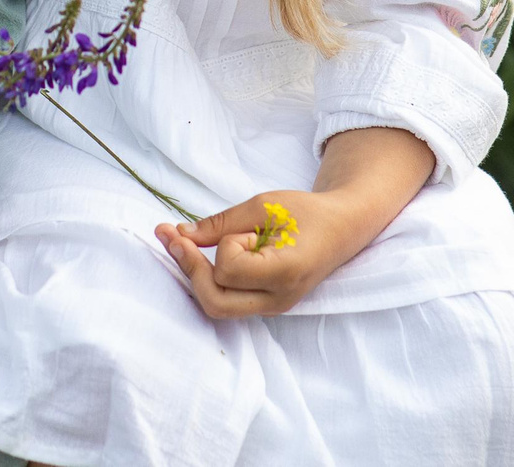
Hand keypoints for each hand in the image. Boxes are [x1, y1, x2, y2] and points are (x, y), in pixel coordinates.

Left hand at [153, 128, 435, 318]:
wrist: (342, 228)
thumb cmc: (307, 212)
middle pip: (215, 302)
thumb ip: (221, 222)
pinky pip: (227, 301)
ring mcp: (273, 307)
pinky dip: (208, 279)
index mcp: (285, 272)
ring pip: (217, 306)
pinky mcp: (266, 305)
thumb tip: (179, 234)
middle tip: (171, 236)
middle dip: (189, 268)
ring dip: (195, 274)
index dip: (225, 245)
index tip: (242, 229)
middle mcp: (278, 299)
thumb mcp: (264, 205)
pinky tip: (196, 255)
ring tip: (181, 243)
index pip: (230, 271)